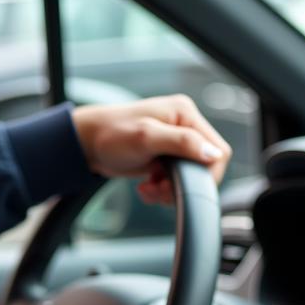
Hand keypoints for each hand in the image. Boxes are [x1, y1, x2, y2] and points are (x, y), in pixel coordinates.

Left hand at [72, 95, 231, 203]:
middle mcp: (184, 127)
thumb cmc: (111, 134)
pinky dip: (162, 190)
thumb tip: (213, 154)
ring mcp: (175, 143)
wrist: (87, 144)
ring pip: (190, 177)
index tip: (183, 184)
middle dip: (184, 184)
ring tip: (150, 187)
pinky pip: (176, 181)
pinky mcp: (164, 158)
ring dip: (171, 190)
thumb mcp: (147, 137)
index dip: (206, 173)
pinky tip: (146, 187)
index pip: (217, 149)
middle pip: (205, 166)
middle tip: (160, 188)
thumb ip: (182, 143)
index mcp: (185, 114)